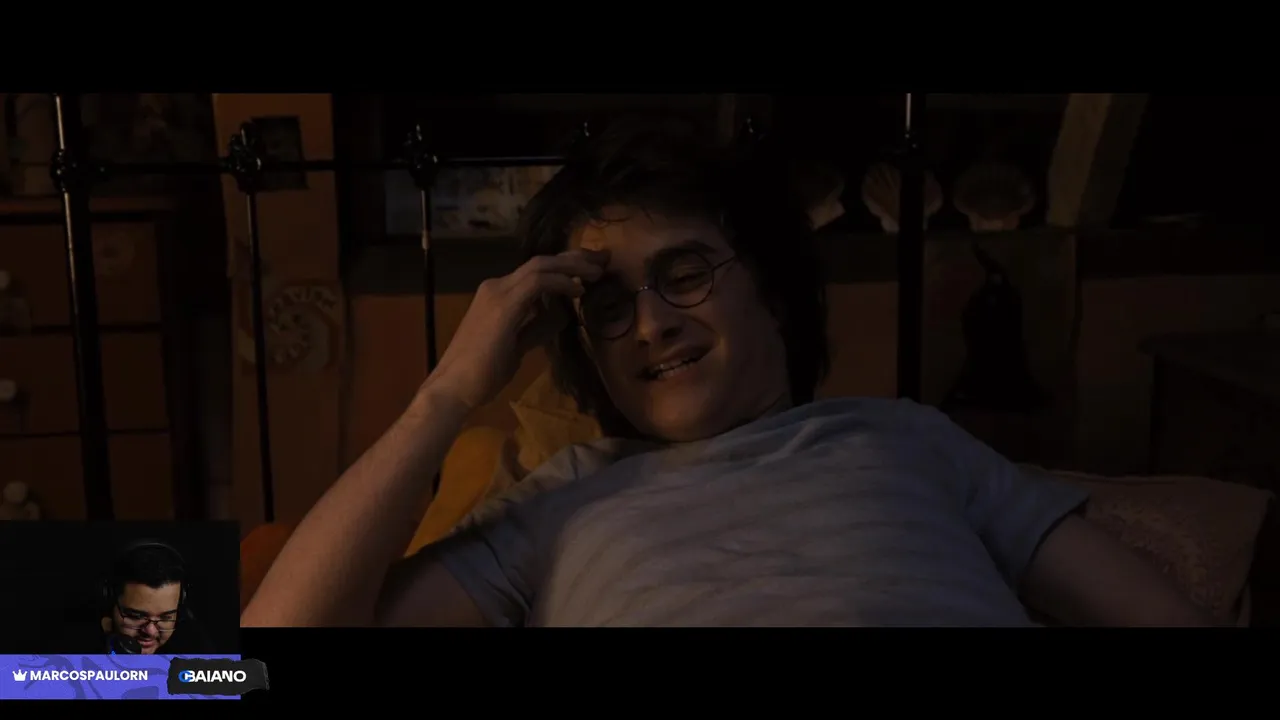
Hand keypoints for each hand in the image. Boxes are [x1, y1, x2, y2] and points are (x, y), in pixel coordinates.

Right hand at [426, 249, 608, 412]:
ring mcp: (497, 293)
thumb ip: (536, 327)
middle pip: (542, 262)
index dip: (566, 267)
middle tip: (602, 259)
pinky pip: (537, 282)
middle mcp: (496, 286)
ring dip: (572, 266)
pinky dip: (560, 282)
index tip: (591, 270)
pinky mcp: (503, 305)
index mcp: (498, 295)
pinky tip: (578, 289)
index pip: (537, 271)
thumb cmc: (481, 373)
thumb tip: (561, 316)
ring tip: (597, 271)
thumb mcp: (517, 345)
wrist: (453, 387)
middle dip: (574, 258)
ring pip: (540, 266)